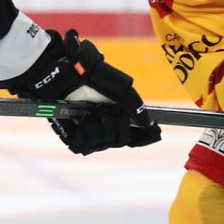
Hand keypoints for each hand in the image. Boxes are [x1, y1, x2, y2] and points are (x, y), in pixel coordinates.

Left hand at [33, 30, 161, 155]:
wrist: (68, 78)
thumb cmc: (93, 81)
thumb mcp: (120, 91)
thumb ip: (135, 107)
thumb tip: (148, 123)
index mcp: (116, 119)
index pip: (133, 136)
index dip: (144, 137)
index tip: (155, 132)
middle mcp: (104, 130)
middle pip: (120, 141)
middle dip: (117, 123)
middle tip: (107, 108)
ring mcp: (89, 135)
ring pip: (104, 144)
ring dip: (101, 124)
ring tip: (92, 111)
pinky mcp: (73, 138)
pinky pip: (86, 145)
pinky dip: (88, 129)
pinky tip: (84, 118)